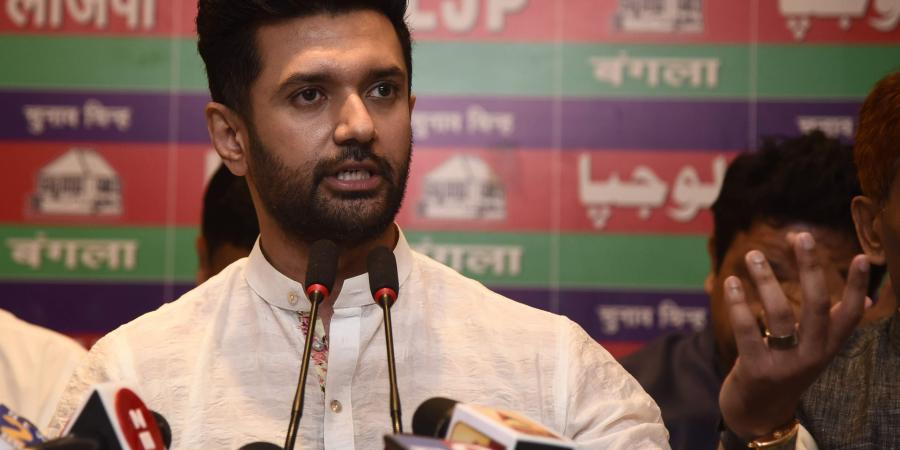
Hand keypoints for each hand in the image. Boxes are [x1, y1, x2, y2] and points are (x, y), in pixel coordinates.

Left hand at [718, 232, 869, 438]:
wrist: (759, 415)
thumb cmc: (785, 372)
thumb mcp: (813, 352)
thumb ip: (832, 326)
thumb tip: (865, 301)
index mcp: (827, 348)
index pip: (849, 315)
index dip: (857, 286)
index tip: (864, 257)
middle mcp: (811, 355)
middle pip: (816, 305)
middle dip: (810, 268)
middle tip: (801, 236)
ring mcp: (784, 364)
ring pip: (779, 314)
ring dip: (765, 280)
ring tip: (753, 255)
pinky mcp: (756, 369)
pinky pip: (747, 330)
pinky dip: (738, 303)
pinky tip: (730, 283)